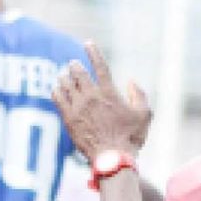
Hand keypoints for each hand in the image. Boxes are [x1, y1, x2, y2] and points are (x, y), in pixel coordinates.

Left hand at [52, 41, 150, 160]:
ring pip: (65, 84)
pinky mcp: (67, 118)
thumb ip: (139, 95)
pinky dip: (56, 90)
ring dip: (64, 77)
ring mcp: (77, 107)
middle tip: (72, 64)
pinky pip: (57, 98)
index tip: (88, 43)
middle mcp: (91, 96)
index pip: (100, 66)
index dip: (93, 52)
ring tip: (64, 76)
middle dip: (74, 66)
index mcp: (109, 93)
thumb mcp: (144, 115)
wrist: (111, 158)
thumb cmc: (130, 137)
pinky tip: (56, 89)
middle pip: (78, 73)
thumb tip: (131, 81)